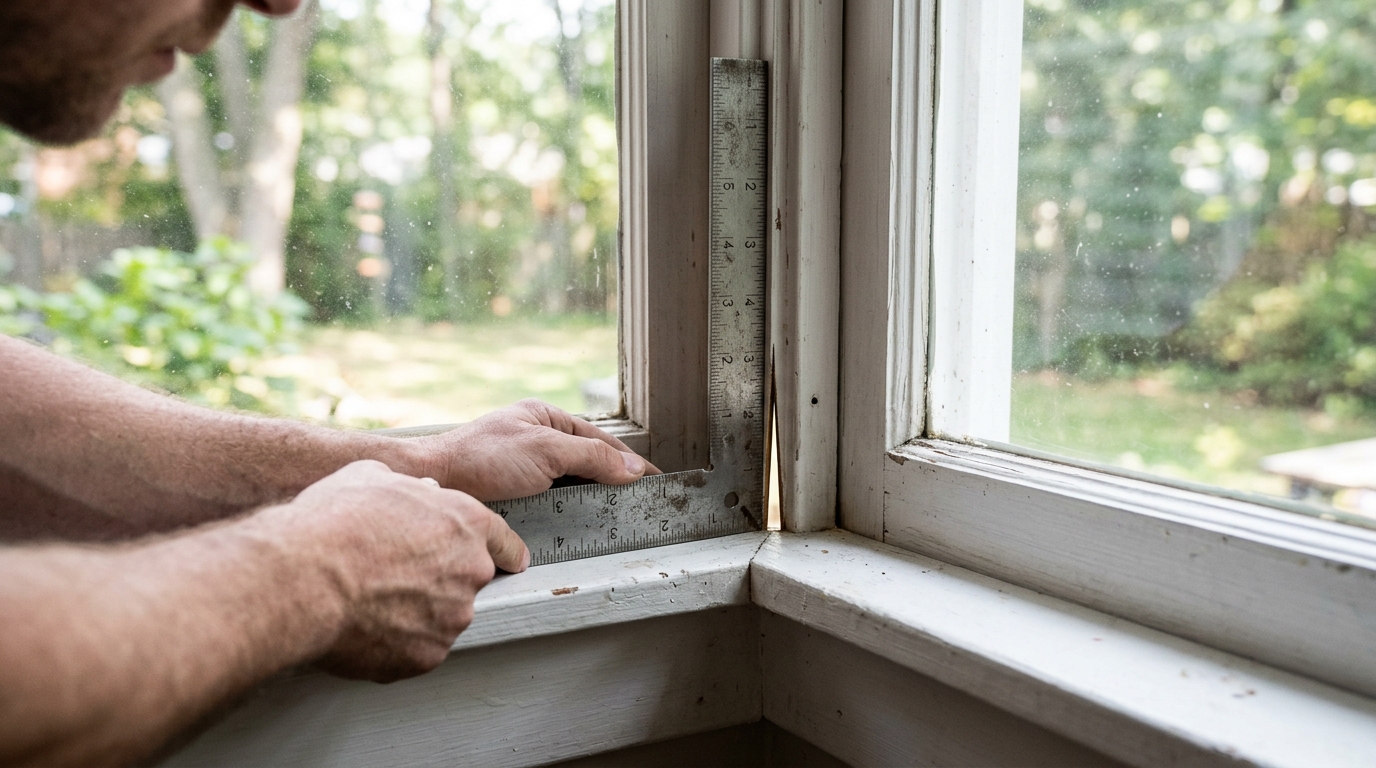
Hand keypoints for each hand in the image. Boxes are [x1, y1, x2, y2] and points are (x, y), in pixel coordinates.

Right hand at [273, 460, 527, 681]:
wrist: (303, 578)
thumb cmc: (333, 523)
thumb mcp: (370, 476)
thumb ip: (407, 485)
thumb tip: (416, 489)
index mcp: (465, 524)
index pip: (503, 541)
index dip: (503, 550)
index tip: (509, 561)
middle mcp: (468, 572)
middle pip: (466, 581)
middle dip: (439, 580)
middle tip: (394, 576)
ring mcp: (451, 618)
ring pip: (441, 617)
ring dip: (416, 613)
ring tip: (369, 600)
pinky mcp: (427, 656)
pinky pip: (416, 650)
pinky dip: (395, 643)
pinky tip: (363, 626)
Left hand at [415, 399, 661, 501]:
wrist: (433, 482)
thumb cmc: (480, 458)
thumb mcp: (545, 451)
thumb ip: (591, 458)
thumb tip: (632, 468)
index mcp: (546, 419)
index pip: (601, 441)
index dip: (631, 462)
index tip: (657, 481)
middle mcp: (537, 441)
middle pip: (589, 464)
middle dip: (615, 483)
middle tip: (642, 507)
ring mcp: (525, 469)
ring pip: (572, 486)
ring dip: (593, 502)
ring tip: (618, 520)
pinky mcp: (513, 495)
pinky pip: (553, 504)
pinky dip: (571, 515)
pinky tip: (581, 529)